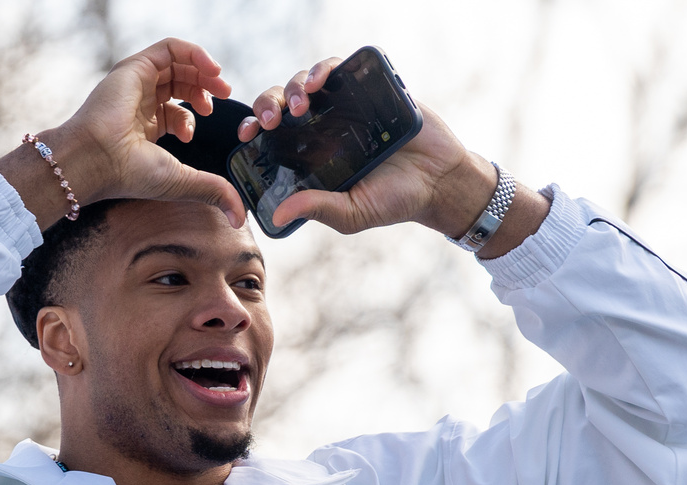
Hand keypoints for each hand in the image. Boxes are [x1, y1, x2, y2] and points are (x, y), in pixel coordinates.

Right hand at [0, 38, 246, 227]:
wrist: (97, 159)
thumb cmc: (130, 174)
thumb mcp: (182, 181)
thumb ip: (213, 191)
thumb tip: (238, 217)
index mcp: (144, 127)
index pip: (176, 108)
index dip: (196, 111)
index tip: (207, 119)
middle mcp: (139, 102)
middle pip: (180, 82)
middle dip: (206, 86)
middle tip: (224, 95)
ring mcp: (137, 83)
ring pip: (176, 62)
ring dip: (203, 69)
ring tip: (220, 83)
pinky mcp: (136, 67)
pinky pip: (170, 48)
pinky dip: (194, 52)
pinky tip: (211, 68)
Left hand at [239, 58, 495, 236]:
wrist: (440, 181)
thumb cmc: (393, 200)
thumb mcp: (350, 213)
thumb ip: (317, 208)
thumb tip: (278, 214)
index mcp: (308, 154)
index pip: (270, 135)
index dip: (253, 127)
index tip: (246, 134)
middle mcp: (321, 127)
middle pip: (281, 102)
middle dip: (269, 104)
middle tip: (272, 120)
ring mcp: (344, 105)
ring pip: (305, 82)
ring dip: (294, 87)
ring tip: (300, 103)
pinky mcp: (368, 89)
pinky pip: (339, 68)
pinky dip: (325, 69)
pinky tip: (320, 81)